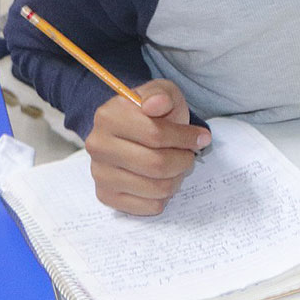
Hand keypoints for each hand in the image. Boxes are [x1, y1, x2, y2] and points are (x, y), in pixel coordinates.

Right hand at [85, 78, 208, 214]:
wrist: (133, 131)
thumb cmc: (153, 112)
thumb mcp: (161, 93)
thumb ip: (161, 94)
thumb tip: (156, 104)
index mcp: (108, 117)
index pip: (156, 135)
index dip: (185, 138)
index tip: (202, 137)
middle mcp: (98, 146)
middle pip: (157, 165)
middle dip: (184, 160)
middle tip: (190, 154)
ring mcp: (100, 174)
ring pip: (157, 188)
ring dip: (177, 178)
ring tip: (177, 165)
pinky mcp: (107, 196)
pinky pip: (150, 206)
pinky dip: (165, 195)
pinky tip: (163, 179)